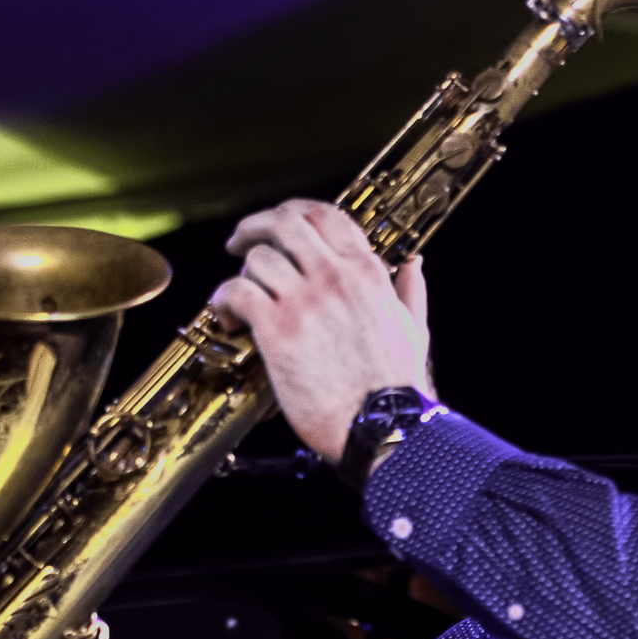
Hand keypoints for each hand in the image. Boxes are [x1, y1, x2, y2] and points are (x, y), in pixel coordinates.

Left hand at [209, 200, 433, 461]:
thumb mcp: (414, 329)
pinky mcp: (278, 330)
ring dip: (240, 274)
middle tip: (237, 243)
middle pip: (285, 222)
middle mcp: (336, 277)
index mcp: (367, 273)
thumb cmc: (397, 388)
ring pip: (258, 258)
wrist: (383, 426)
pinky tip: (226, 318)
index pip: (325, 215)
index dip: (294, 212)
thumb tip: (414, 264)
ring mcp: (306, 301)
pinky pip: (238, 292)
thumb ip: (410, 292)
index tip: (276, 225)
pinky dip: (223, 300)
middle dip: (255, 226)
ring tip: (236, 300)